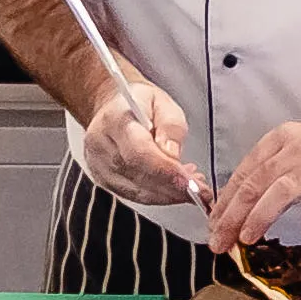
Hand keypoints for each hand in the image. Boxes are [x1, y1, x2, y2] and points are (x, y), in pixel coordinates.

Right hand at [79, 69, 201, 206]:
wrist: (114, 107)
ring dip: (170, 195)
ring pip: (138, 192)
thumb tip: (173, 155)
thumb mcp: (163, 103)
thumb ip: (171, 127)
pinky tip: (177, 189)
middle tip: (201, 190)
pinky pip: (135, 196)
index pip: (140, 153)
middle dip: (174, 187)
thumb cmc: (139, 103)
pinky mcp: (104, 180)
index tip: (191, 182)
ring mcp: (99, 166)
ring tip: (193, 187)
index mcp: (114, 120)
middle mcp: (101, 146)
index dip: (167, 171)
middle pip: (139, 176)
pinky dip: (160, 196)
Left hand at [208, 115, 300, 252]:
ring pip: (284, 188)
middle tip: (220, 239)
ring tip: (248, 237)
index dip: (225, 201)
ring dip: (262, 214)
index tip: (213, 225)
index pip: (245, 172)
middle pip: (258, 182)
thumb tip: (238, 206)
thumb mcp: (298, 150)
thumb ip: (271, 172)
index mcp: (282, 139)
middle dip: (234, 214)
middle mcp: (300, 148)